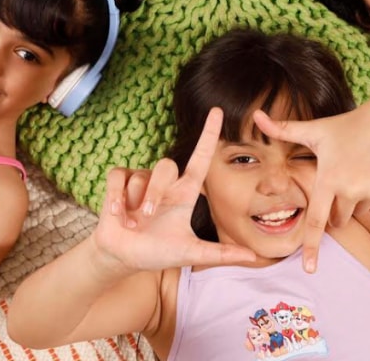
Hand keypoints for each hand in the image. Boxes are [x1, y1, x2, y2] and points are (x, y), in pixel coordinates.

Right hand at [93, 108, 255, 272]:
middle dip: (154, 193)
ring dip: (136, 202)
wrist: (125, 258)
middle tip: (148, 216)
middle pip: (165, 165)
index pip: (201, 157)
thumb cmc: (159, 252)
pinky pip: (118, 177)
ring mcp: (141, 180)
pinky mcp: (118, 183)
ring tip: (133, 222)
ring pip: (141, 176)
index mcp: (184, 192)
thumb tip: (253, 257)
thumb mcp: (191, 253)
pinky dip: (116, 197)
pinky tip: (117, 214)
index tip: (218, 111)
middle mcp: (165, 182)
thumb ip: (220, 254)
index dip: (209, 134)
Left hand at [252, 98, 369, 272]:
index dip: (312, 247)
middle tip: (342, 178)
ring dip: (357, 200)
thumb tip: (256, 116)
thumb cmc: (346, 127)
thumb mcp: (315, 129)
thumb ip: (283, 129)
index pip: (316, 220)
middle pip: (338, 219)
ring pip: (358, 212)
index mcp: (328, 178)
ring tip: (361, 170)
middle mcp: (350, 188)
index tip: (309, 270)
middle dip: (336, 207)